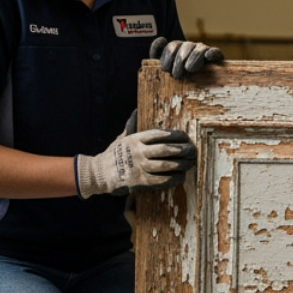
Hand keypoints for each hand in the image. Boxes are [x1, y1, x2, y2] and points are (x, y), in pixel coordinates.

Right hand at [75, 110, 195, 198]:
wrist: (99, 173)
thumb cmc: (114, 153)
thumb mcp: (122, 137)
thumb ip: (132, 125)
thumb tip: (136, 111)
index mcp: (135, 139)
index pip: (160, 134)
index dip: (176, 135)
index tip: (186, 136)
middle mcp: (138, 152)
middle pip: (166, 150)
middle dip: (183, 150)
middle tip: (193, 150)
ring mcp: (139, 167)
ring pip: (166, 165)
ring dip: (182, 164)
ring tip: (191, 163)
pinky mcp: (140, 181)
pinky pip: (162, 180)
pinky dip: (174, 178)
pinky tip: (182, 176)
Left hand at [149, 37, 224, 78]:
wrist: (199, 83)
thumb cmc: (178, 73)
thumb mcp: (165, 63)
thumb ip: (158, 52)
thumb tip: (161, 39)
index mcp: (178, 47)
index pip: (172, 46)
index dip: (168, 56)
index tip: (166, 69)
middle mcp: (190, 46)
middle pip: (185, 47)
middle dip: (179, 61)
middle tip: (177, 75)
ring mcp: (203, 51)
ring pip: (199, 49)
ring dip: (193, 58)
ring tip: (189, 69)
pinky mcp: (215, 57)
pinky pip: (215, 52)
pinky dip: (212, 53)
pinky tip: (208, 56)